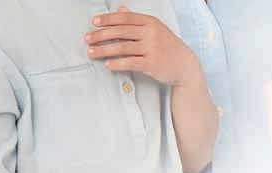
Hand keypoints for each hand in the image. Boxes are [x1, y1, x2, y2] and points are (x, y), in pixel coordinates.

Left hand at [86, 6, 200, 86]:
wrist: (184, 65)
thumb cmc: (168, 47)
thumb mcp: (154, 29)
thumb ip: (136, 20)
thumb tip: (121, 8)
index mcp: (150, 22)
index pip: (125, 18)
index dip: (108, 19)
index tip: (94, 22)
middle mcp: (150, 33)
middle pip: (120, 32)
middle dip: (101, 35)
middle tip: (87, 38)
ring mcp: (151, 48)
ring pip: (122, 48)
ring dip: (104, 50)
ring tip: (91, 53)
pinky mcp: (151, 63)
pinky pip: (129, 62)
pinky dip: (117, 63)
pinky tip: (107, 64)